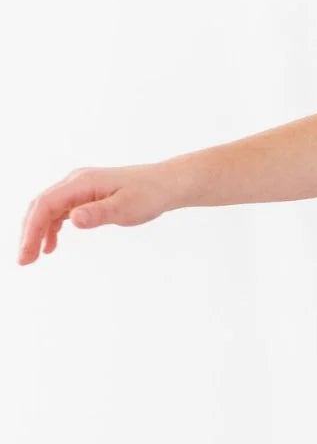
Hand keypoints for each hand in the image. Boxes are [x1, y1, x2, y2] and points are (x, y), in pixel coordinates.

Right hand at [16, 164, 175, 265]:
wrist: (165, 184)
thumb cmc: (149, 195)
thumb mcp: (126, 208)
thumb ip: (98, 214)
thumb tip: (72, 219)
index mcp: (81, 183)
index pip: (46, 205)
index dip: (32, 230)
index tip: (27, 255)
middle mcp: (76, 182)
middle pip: (41, 206)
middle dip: (29, 233)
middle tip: (23, 261)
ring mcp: (80, 188)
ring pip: (48, 209)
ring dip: (37, 232)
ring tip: (33, 256)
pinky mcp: (86, 195)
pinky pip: (60, 210)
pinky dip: (52, 227)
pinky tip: (51, 245)